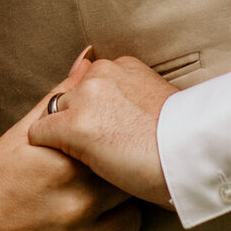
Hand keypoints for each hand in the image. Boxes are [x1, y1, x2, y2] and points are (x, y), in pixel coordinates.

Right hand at [0, 54, 140, 230]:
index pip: (118, 146)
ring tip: (92, 207)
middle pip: (128, 184)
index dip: (115, 146)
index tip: (109, 147)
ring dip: (116, 214)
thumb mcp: (22, 135)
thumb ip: (59, 99)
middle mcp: (77, 202)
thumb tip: (87, 61)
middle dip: (118, 178)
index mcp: (66, 161)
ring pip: (130, 222)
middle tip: (100, 178)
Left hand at [28, 56, 177, 207]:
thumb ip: (131, 95)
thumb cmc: (182, 139)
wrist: (190, 155)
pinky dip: (45, 147)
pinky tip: (57, 163)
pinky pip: (40, 133)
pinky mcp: (74, 126)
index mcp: (122, 66)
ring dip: (60, 133)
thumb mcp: (157, 102)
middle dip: (74, 119)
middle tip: (88, 148)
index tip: (103, 132)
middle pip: (69, 96)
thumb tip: (119, 99)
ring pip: (54, 112)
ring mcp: (86, 99)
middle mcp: (100, 74)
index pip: (89, 84)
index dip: (92, 112)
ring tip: (73, 159)